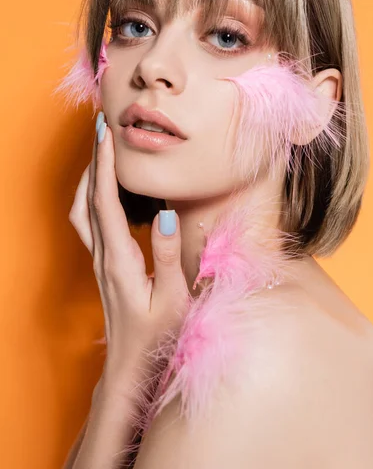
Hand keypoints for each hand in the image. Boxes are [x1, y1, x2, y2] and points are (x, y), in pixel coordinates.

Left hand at [68, 114, 190, 384]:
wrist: (131, 363)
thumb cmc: (156, 334)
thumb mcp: (172, 299)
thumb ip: (167, 256)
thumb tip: (163, 214)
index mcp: (119, 260)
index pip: (107, 202)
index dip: (105, 166)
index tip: (106, 134)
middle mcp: (102, 255)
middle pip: (88, 198)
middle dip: (94, 159)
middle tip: (101, 126)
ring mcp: (99, 259)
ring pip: (83, 208)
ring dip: (90, 175)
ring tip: (100, 148)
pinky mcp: (102, 262)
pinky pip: (88, 220)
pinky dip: (92, 194)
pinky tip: (103, 187)